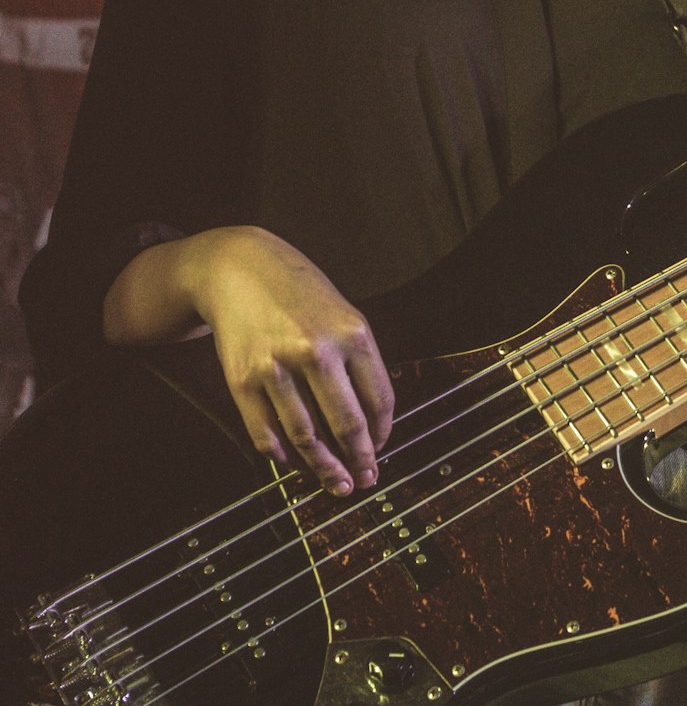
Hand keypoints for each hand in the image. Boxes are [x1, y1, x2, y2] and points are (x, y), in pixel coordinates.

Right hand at [186, 227, 394, 494]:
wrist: (238, 268)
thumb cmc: (296, 291)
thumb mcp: (341, 312)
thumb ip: (358, 360)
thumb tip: (371, 421)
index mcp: (351, 333)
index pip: (380, 399)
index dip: (383, 434)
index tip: (380, 450)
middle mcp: (317, 350)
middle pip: (347, 425)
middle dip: (358, 461)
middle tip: (362, 480)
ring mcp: (277, 367)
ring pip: (307, 438)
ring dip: (323, 469)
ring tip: (334, 483)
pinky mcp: (242, 380)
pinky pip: (266, 434)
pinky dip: (282, 457)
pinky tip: (293, 463)